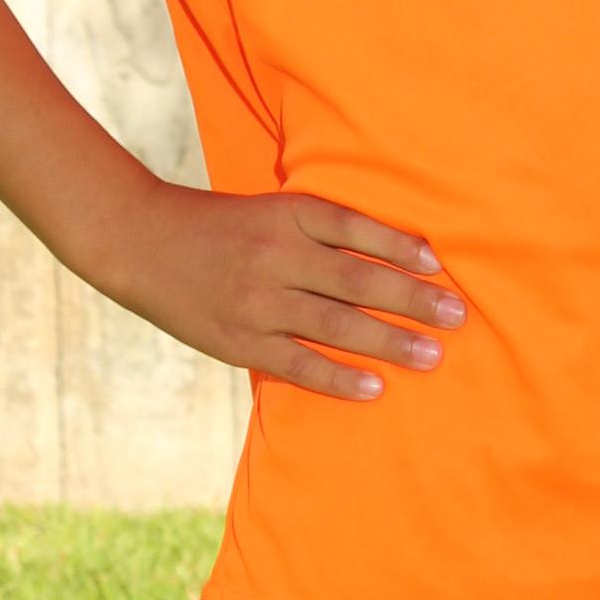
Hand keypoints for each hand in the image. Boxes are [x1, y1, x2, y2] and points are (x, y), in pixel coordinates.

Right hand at [114, 186, 463, 402]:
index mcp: (285, 215)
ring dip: (388, 341)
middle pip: (355, 278)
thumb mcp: (270, 212)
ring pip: (334, 324)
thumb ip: (320, 231)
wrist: (143, 243)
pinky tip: (375, 387)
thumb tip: (393, 256)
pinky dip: (339, 377)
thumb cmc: (221, 227)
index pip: (352, 227)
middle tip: (456, 315)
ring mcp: (257, 301)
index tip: (439, 263)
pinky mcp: (239, 340)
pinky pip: (298, 363)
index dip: (398, 244)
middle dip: (411, 298)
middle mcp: (275, 256)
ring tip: (432, 355)